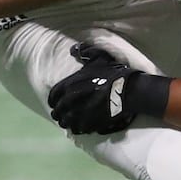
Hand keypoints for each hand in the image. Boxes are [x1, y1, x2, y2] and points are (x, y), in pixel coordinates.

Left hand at [47, 43, 170, 134]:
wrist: (127, 91)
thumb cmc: (113, 74)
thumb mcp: (99, 58)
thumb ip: (85, 53)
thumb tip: (73, 50)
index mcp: (69, 85)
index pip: (53, 95)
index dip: (53, 99)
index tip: (54, 102)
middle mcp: (70, 101)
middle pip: (58, 111)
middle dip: (59, 113)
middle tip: (62, 114)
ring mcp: (79, 114)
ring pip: (66, 122)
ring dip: (67, 122)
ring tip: (70, 122)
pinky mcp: (89, 124)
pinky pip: (78, 129)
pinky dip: (77, 128)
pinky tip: (80, 127)